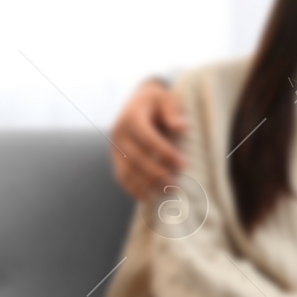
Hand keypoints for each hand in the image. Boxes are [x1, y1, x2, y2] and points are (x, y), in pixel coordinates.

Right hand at [110, 78, 186, 198]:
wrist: (139, 101)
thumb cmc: (158, 101)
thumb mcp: (166, 99)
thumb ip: (172, 111)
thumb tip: (180, 127)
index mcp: (131, 117)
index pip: (146, 137)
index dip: (163, 152)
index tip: (181, 164)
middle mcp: (118, 133)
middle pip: (135, 158)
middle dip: (155, 173)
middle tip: (175, 184)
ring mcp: (114, 148)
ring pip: (126, 171)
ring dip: (145, 185)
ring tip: (165, 193)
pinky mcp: (116, 158)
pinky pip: (121, 176)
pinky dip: (132, 189)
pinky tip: (148, 198)